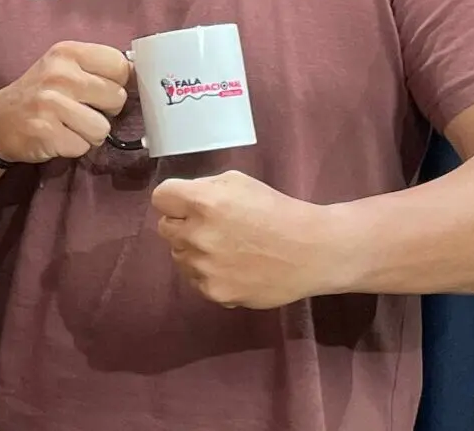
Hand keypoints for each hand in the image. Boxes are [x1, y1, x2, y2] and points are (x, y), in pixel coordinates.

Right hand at [0, 40, 130, 162]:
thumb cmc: (38, 93)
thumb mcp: (62, 68)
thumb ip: (96, 68)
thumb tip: (142, 75)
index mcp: (67, 53)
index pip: (120, 65)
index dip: (118, 82)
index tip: (103, 90)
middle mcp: (59, 75)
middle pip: (117, 98)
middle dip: (106, 111)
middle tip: (83, 109)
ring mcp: (51, 104)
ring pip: (103, 128)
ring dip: (90, 133)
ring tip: (69, 126)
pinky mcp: (46, 132)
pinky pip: (84, 147)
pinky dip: (74, 147)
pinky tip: (57, 137)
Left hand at [151, 171, 341, 308]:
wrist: (313, 251)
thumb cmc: (276, 211)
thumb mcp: (238, 182)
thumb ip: (204, 188)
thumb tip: (181, 201)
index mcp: (202, 202)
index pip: (160, 198)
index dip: (175, 199)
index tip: (189, 204)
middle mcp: (197, 234)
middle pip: (165, 228)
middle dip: (184, 225)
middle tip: (214, 228)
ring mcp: (204, 266)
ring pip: (179, 256)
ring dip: (194, 251)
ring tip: (228, 250)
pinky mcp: (214, 291)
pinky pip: (196, 280)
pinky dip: (209, 275)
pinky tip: (234, 268)